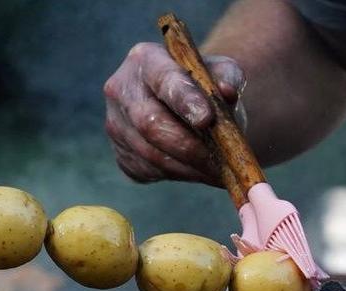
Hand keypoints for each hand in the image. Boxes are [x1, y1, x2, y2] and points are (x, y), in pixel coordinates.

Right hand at [103, 42, 244, 184]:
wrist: (185, 108)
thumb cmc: (204, 87)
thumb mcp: (221, 74)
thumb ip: (228, 76)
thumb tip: (227, 90)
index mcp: (145, 59)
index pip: (163, 80)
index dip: (184, 101)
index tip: (206, 119)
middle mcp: (121, 89)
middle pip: (150, 124)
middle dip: (188, 146)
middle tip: (219, 161)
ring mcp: (116, 124)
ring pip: (150, 154)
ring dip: (187, 167)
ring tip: (217, 171)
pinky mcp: (121, 154)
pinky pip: (149, 171)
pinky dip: (179, 175)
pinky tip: (199, 172)